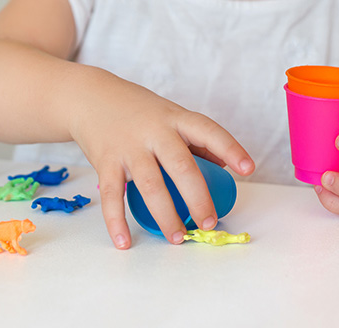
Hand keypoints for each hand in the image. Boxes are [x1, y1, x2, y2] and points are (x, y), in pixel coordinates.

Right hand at [68, 69, 254, 248]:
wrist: (90, 98)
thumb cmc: (138, 110)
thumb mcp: (170, 115)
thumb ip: (196, 138)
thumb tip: (224, 166)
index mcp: (176, 118)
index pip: (208, 130)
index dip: (230, 148)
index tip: (248, 169)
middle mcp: (154, 131)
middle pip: (181, 165)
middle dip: (197, 197)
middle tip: (209, 222)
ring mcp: (128, 147)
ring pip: (150, 185)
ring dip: (165, 215)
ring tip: (177, 237)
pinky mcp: (105, 161)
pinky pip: (112, 195)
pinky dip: (117, 221)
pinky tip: (125, 241)